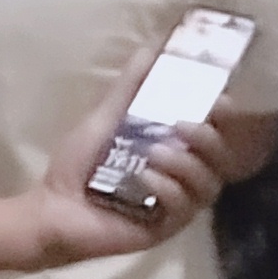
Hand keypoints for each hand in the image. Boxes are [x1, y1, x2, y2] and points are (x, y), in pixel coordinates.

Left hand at [29, 54, 227, 264]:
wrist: (52, 207)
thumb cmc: (79, 166)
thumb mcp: (105, 118)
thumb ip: (129, 87)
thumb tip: (151, 49)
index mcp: (175, 152)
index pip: (216, 135)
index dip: (224, 119)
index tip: (219, 101)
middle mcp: (182, 179)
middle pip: (221, 161)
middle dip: (208, 139)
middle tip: (183, 124)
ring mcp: (176, 208)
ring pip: (207, 187)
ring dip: (186, 165)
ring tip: (156, 151)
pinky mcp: (164, 230)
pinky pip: (183, 210)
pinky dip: (168, 190)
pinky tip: (146, 179)